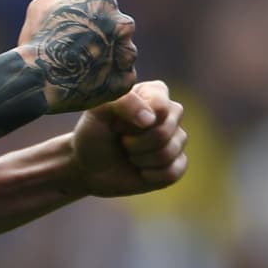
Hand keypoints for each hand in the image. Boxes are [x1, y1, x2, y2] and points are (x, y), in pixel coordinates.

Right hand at [23, 0, 136, 113]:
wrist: (38, 80)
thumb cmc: (37, 39)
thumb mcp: (43, 4)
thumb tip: (73, 1)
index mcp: (104, 3)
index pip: (104, 7)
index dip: (88, 19)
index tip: (74, 31)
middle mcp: (122, 25)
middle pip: (121, 29)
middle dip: (106, 37)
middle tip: (83, 50)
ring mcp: (125, 54)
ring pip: (126, 53)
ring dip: (111, 58)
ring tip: (86, 68)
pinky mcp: (124, 80)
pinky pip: (124, 77)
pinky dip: (112, 80)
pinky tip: (92, 81)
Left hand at [69, 80, 187, 197]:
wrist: (90, 165)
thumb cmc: (94, 132)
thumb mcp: (99, 110)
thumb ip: (124, 102)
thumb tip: (150, 119)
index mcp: (154, 92)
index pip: (160, 105)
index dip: (135, 122)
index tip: (116, 125)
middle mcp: (169, 113)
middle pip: (165, 131)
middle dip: (136, 143)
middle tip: (122, 142)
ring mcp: (175, 138)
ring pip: (170, 152)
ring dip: (141, 159)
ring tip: (129, 154)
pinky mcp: (177, 164)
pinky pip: (174, 172)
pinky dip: (151, 175)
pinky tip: (140, 170)